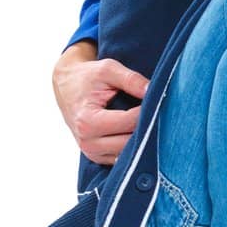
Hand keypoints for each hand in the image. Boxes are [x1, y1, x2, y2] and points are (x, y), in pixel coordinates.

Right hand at [52, 40, 149, 164]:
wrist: (66, 86)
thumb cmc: (87, 77)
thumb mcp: (108, 69)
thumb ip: (132, 80)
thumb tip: (155, 91)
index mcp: (87, 121)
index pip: (130, 122)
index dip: (148, 111)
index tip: (158, 99)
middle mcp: (87, 141)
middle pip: (131, 141)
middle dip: (148, 126)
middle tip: (159, 111)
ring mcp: (92, 153)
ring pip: (130, 153)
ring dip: (143, 138)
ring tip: (150, 119)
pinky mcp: (98, 157)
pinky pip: (123, 157)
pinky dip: (134, 146)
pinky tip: (139, 130)